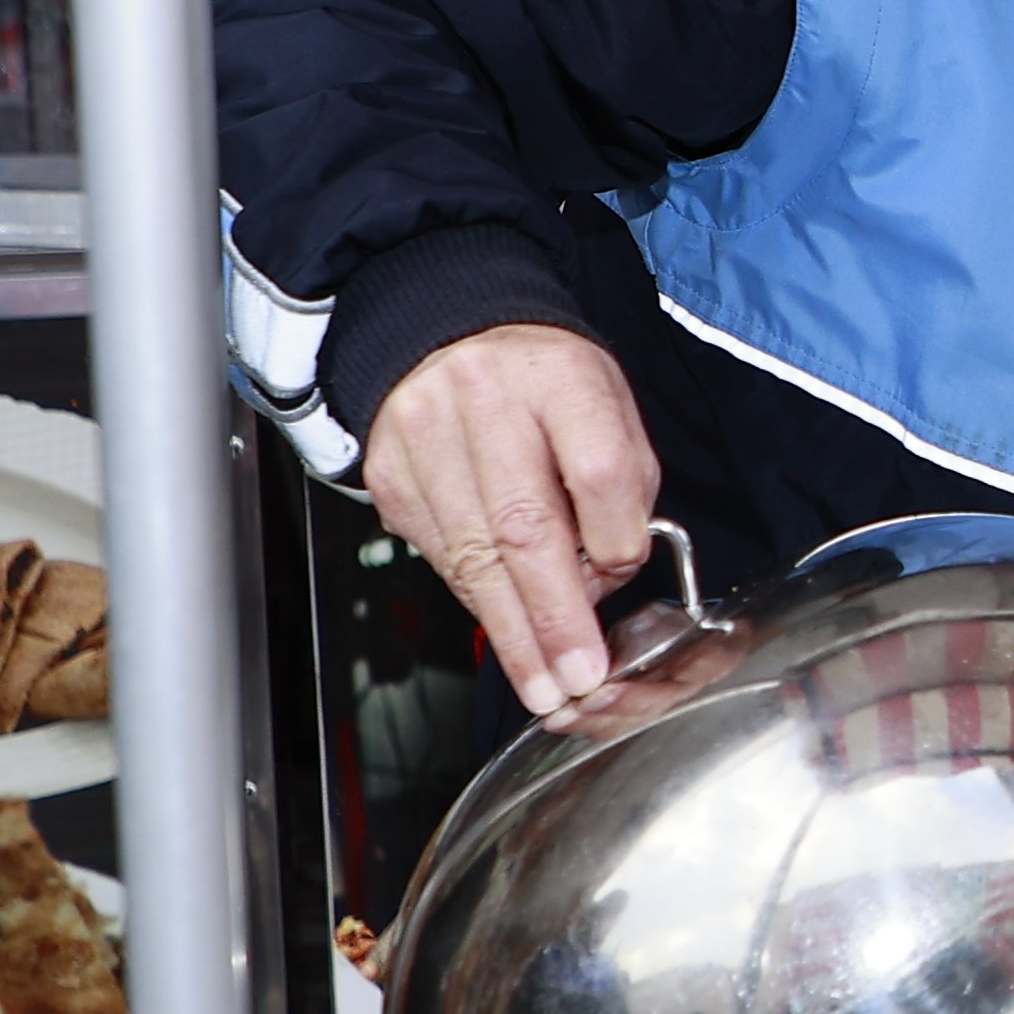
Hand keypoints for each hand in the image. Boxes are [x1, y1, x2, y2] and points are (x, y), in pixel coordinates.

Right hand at [367, 325, 662, 720]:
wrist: (446, 331)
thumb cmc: (540, 381)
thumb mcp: (606, 405)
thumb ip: (622, 486)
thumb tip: (608, 574)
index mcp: (557, 377)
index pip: (597, 469)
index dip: (614, 539)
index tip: (623, 580)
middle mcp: (484, 401)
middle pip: (523, 527)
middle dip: (554, 619)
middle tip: (577, 677)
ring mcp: (424, 438)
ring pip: (471, 555)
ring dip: (512, 631)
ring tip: (542, 681)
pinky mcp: (389, 475)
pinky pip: (438, 556)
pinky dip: (476, 599)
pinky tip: (503, 626)